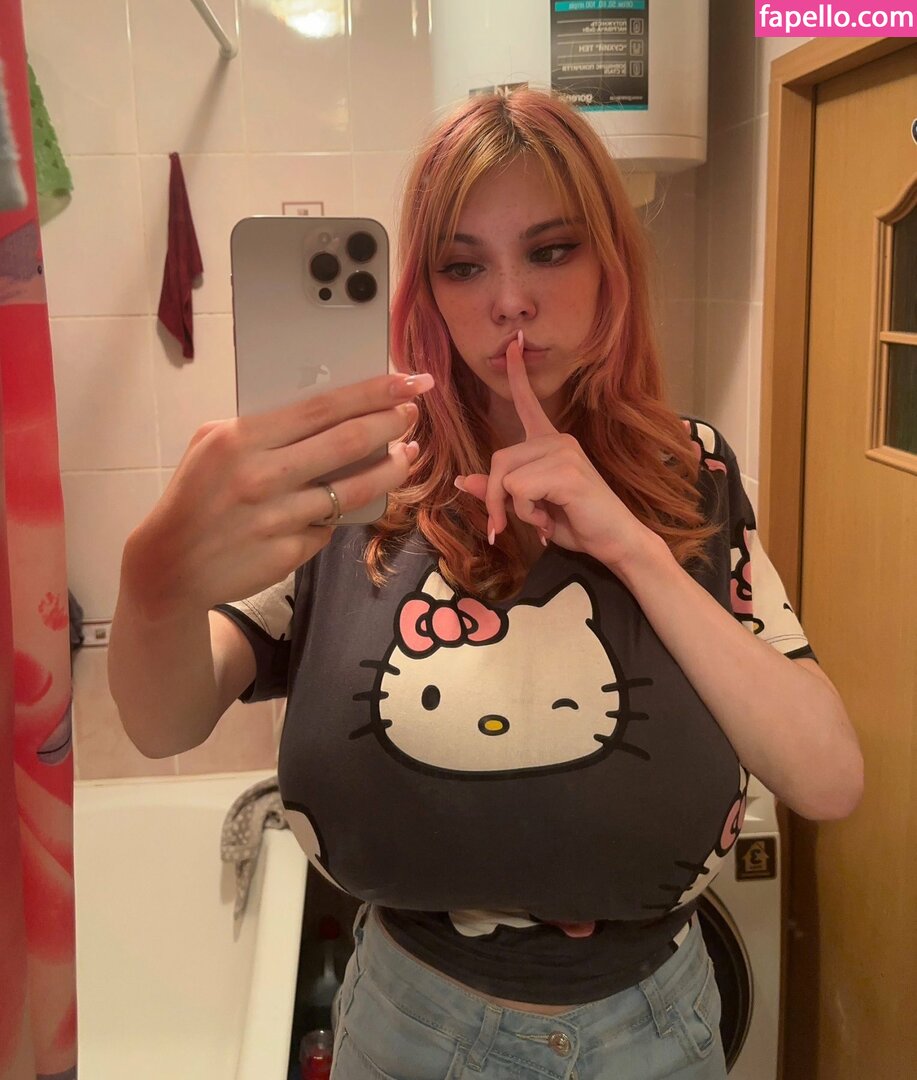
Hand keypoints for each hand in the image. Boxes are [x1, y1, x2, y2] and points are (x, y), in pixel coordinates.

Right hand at [125, 372, 431, 618]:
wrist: (171, 564)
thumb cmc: (196, 495)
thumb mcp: (212, 443)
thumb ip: (263, 426)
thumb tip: (328, 412)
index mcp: (243, 439)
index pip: (323, 407)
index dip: (373, 393)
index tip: (408, 382)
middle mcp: (264, 477)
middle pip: (349, 443)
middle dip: (392, 423)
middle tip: (413, 413)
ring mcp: (279, 519)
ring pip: (355, 490)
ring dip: (390, 470)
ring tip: (405, 455)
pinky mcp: (289, 553)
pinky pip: (331, 526)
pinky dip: (342, 513)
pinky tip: (348, 502)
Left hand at [454, 334, 649, 569]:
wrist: (615, 541)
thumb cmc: (577, 522)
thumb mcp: (530, 507)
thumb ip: (501, 492)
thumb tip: (462, 481)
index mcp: (550, 443)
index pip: (528, 403)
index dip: (517, 375)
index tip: (513, 344)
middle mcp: (557, 440)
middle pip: (499, 458)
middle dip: (494, 499)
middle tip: (504, 526)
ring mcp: (563, 452)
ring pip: (506, 476)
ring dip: (514, 509)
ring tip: (542, 521)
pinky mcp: (567, 471)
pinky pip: (519, 489)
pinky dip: (527, 513)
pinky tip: (549, 522)